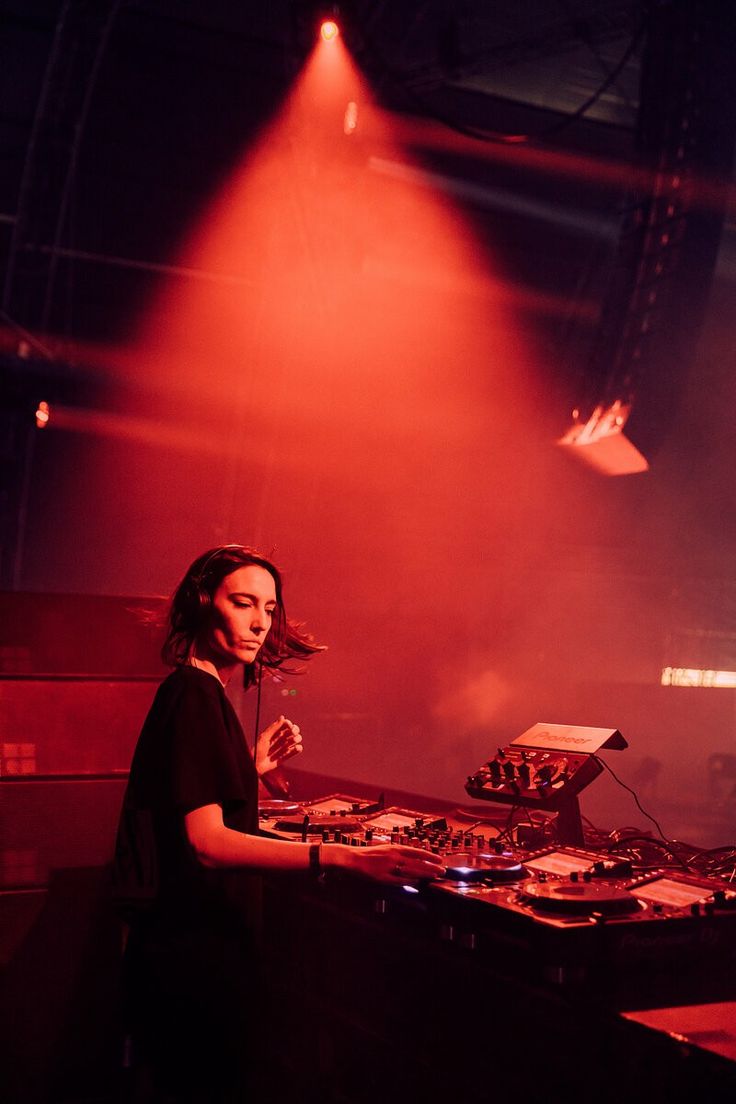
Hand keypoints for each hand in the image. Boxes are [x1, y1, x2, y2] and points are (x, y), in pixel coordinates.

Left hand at [255, 715, 302, 776]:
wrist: (255, 766)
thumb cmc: (257, 750)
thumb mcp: (264, 737)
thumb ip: (274, 728)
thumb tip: (282, 717)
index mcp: (274, 733)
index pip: (285, 725)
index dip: (289, 724)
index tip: (289, 726)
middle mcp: (279, 739)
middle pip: (292, 731)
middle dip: (295, 730)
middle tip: (293, 733)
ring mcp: (283, 747)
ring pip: (295, 740)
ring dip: (297, 738)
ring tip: (295, 740)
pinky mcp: (285, 756)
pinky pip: (295, 751)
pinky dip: (298, 749)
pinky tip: (297, 748)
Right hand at [328, 843, 444, 884]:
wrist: (352, 858)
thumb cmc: (369, 854)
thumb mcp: (385, 849)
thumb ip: (398, 853)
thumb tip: (411, 858)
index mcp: (395, 848)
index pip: (416, 852)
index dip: (429, 855)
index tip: (439, 859)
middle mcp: (394, 856)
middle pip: (417, 862)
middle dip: (431, 866)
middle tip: (442, 870)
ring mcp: (389, 867)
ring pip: (411, 871)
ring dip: (424, 874)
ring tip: (435, 876)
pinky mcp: (383, 877)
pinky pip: (399, 880)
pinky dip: (409, 881)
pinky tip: (418, 882)